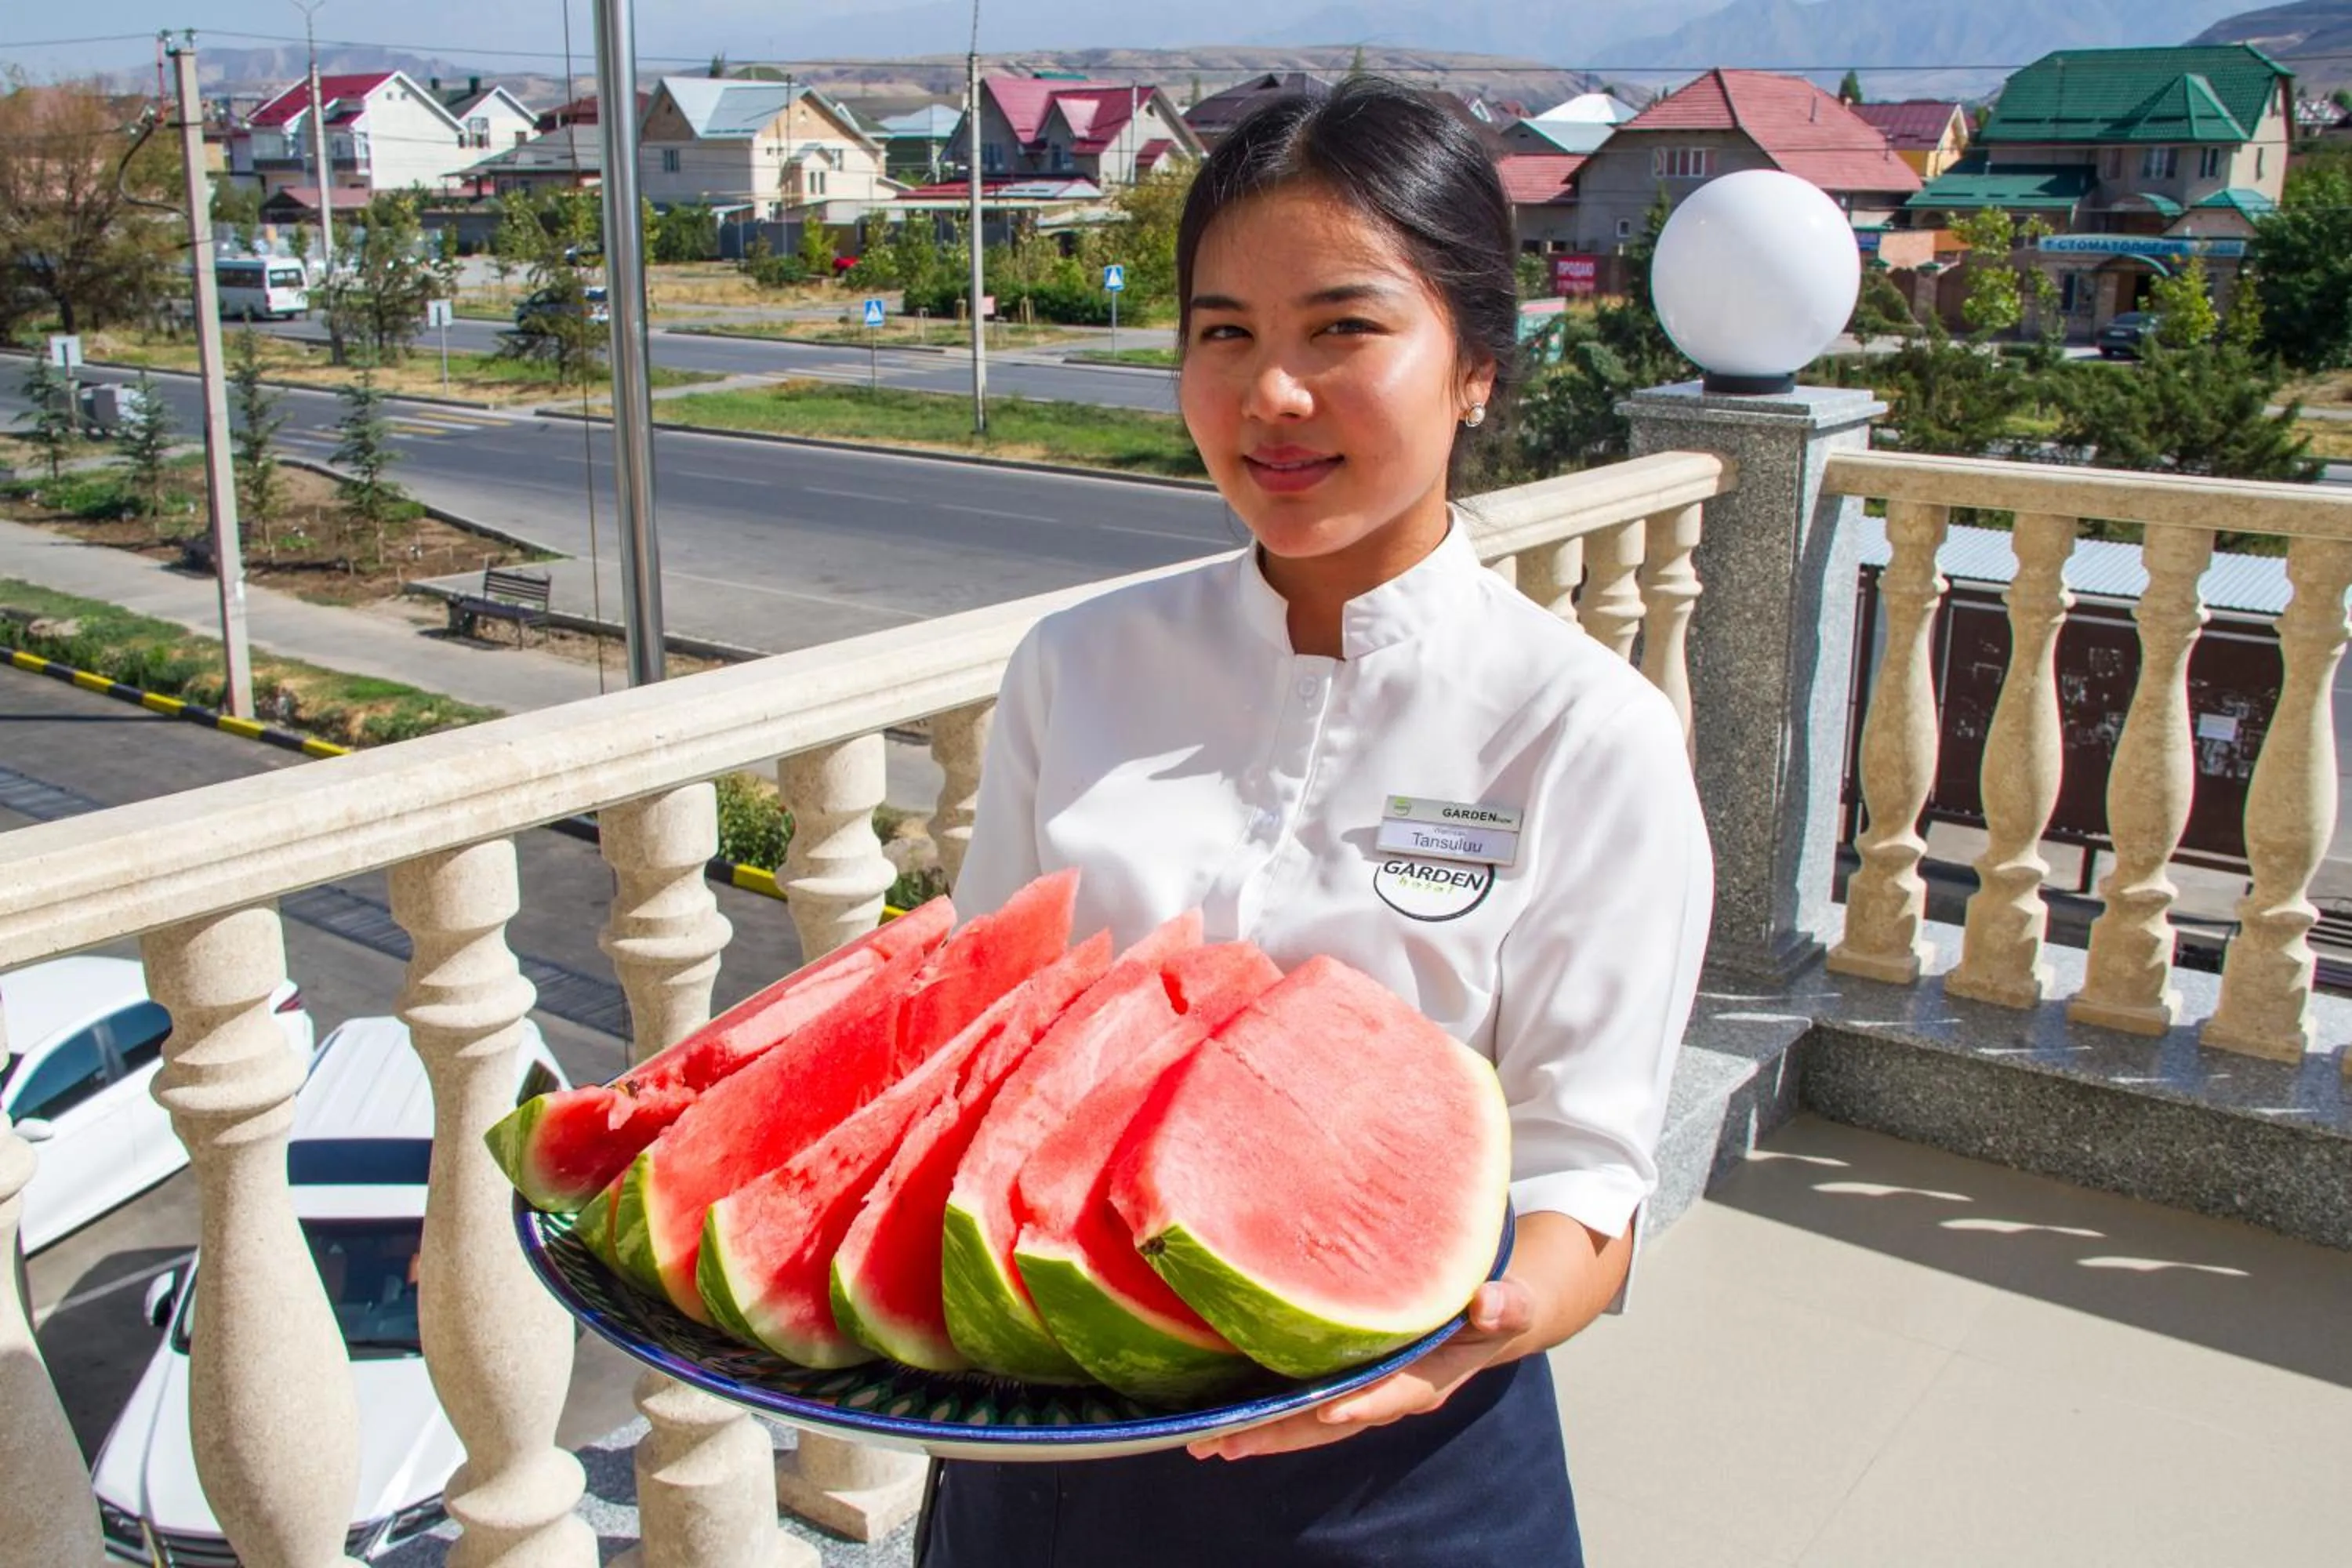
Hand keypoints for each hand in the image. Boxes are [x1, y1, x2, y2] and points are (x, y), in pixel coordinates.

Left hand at [1186, 1276, 1536, 1461]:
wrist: (1484, 1317)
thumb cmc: (1492, 1307)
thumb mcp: (1511, 1305)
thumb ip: (1507, 1307)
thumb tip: (1490, 1300)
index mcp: (1428, 1381)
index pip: (1390, 1395)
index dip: (1361, 1403)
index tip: (1326, 1409)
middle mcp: (1387, 1395)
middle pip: (1329, 1423)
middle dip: (1281, 1434)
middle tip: (1225, 1443)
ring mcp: (1361, 1393)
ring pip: (1306, 1421)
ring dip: (1260, 1432)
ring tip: (1206, 1443)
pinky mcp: (1340, 1379)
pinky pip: (1299, 1402)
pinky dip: (1263, 1412)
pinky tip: (1219, 1417)